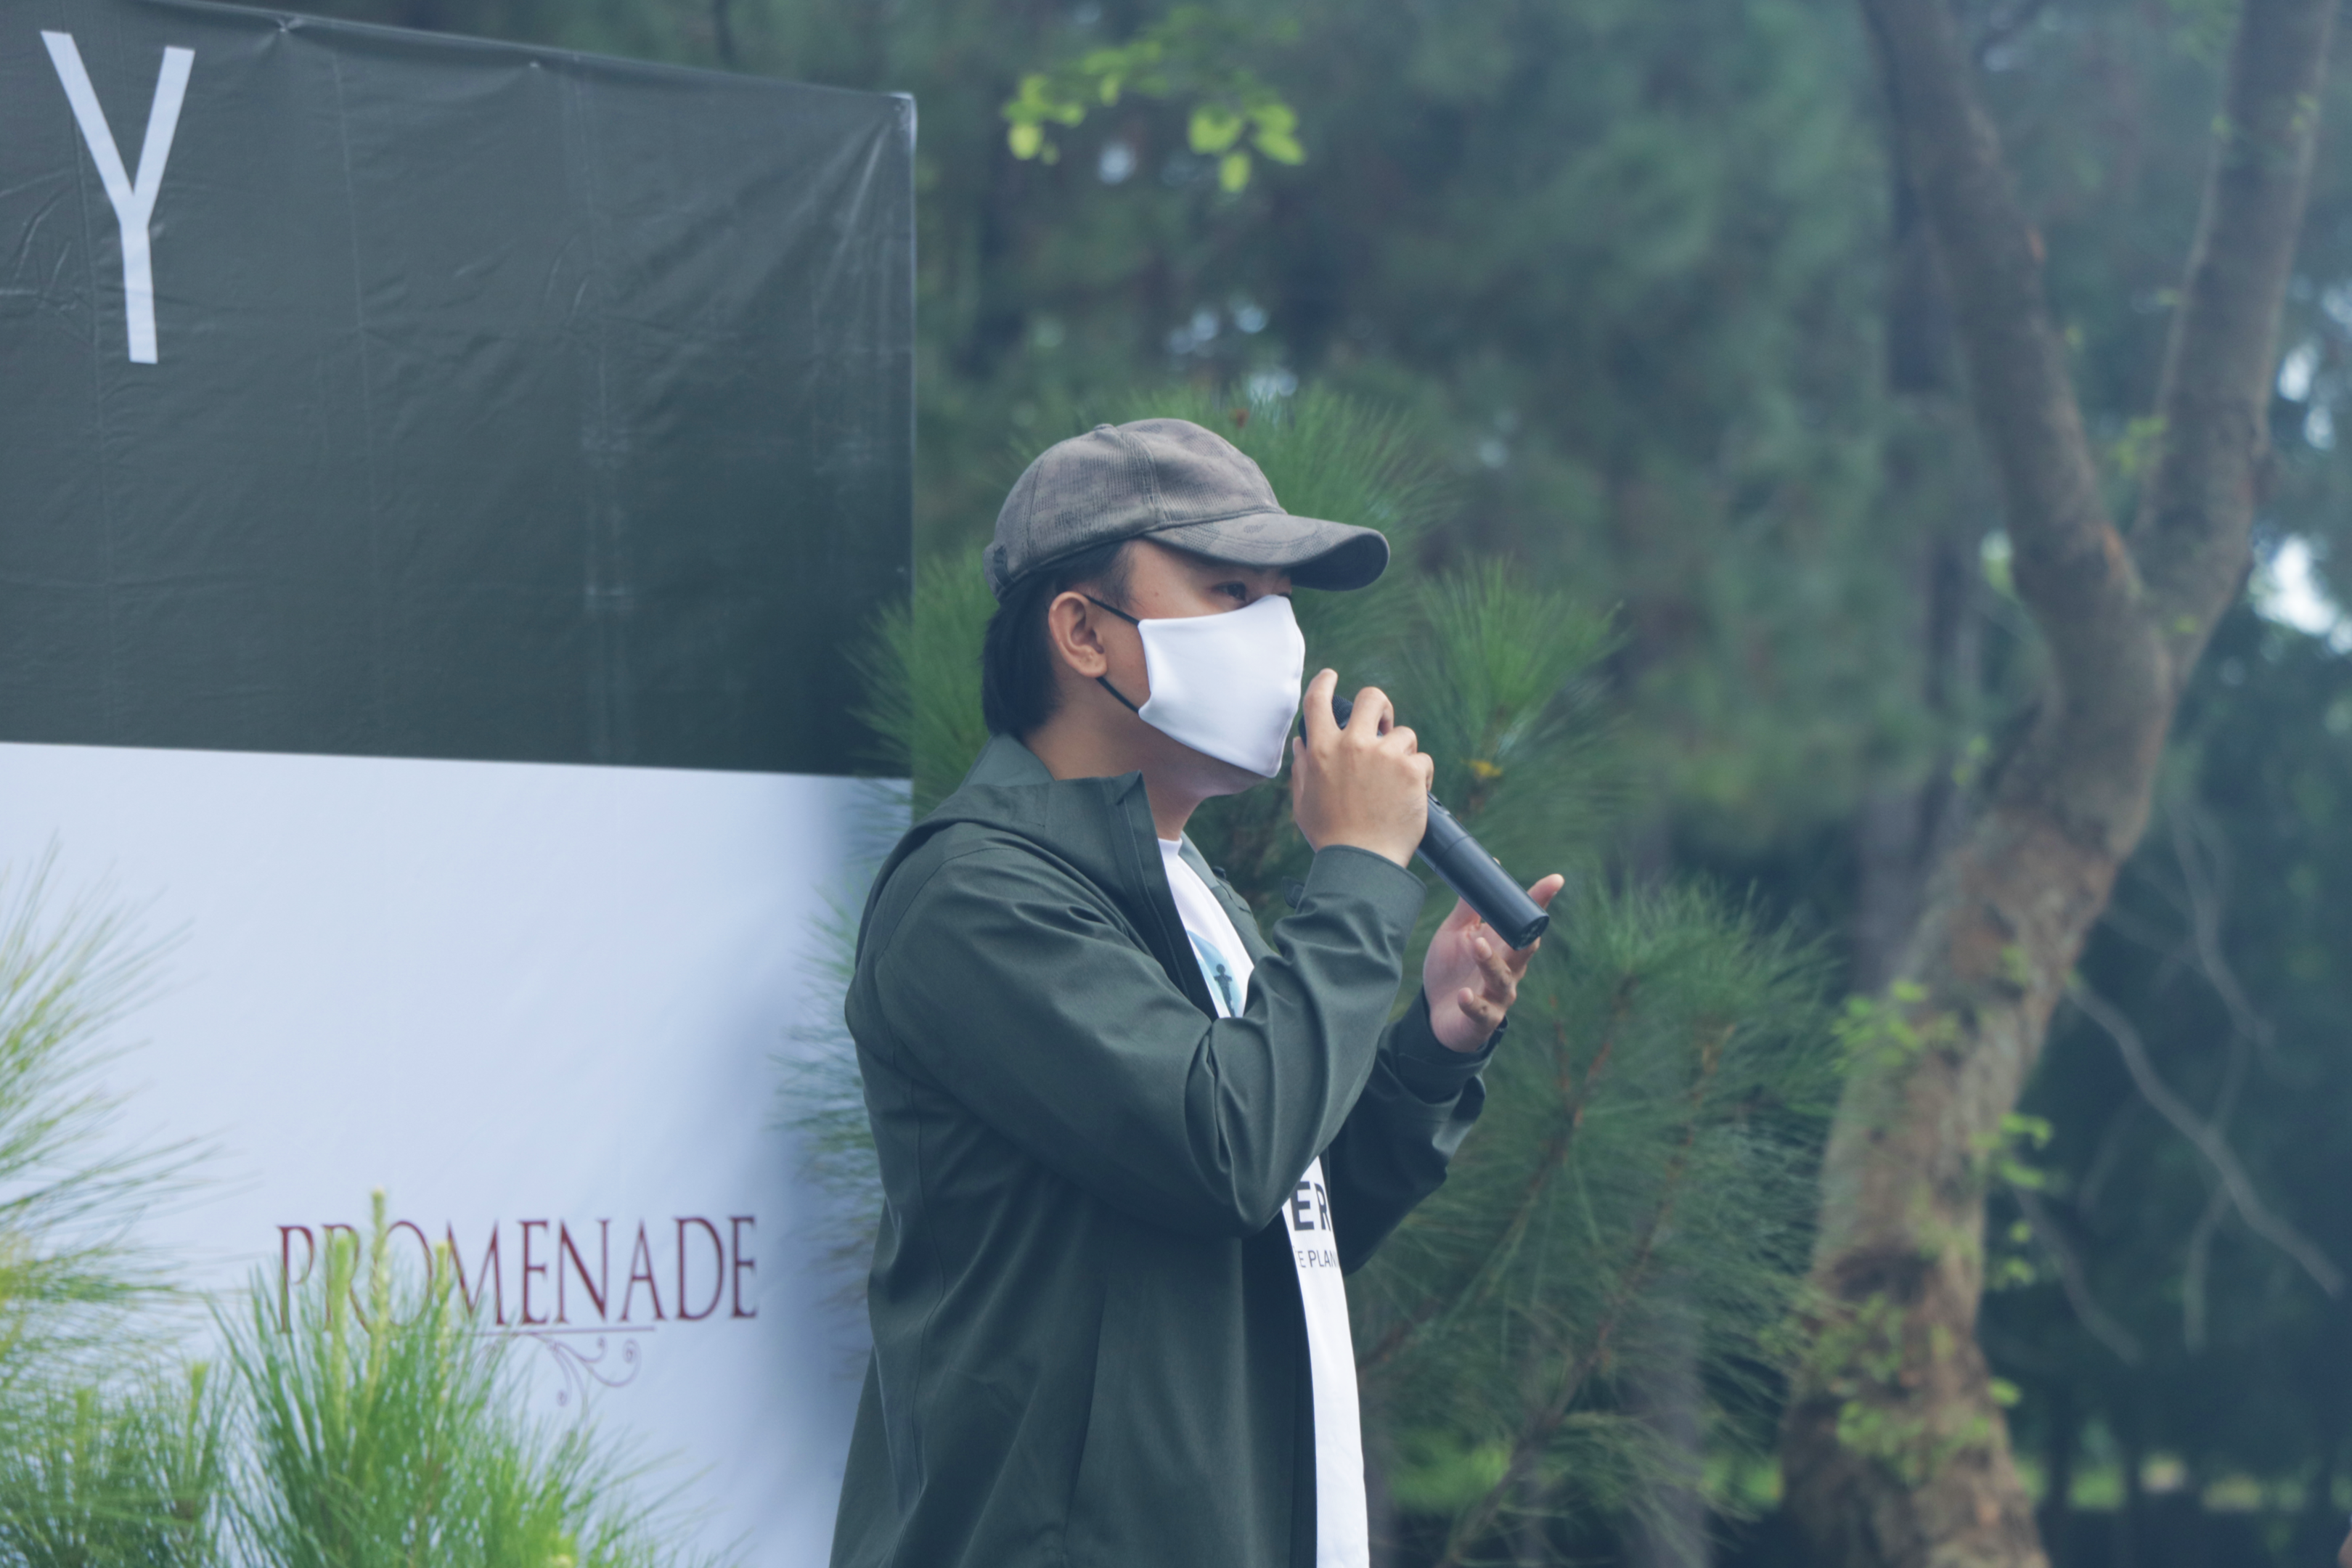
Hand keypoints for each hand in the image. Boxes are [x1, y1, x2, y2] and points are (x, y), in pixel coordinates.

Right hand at [1289, 670, 1432, 867]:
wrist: (1362, 862)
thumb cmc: (1331, 837)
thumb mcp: (1303, 802)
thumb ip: (1302, 767)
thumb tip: (1302, 742)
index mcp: (1322, 750)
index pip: (1318, 700)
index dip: (1325, 682)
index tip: (1331, 676)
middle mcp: (1352, 744)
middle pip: (1372, 698)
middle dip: (1380, 706)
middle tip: (1383, 723)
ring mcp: (1384, 755)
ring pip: (1404, 734)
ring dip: (1402, 753)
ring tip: (1394, 783)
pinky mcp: (1411, 769)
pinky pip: (1421, 760)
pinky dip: (1418, 777)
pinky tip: (1409, 797)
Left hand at [1423, 874, 1565, 1051]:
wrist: (1437, 1016)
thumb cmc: (1451, 971)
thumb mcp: (1456, 935)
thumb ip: (1468, 909)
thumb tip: (1477, 874)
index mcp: (1504, 946)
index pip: (1525, 923)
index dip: (1540, 902)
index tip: (1555, 880)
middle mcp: (1509, 970)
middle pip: (1524, 950)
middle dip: (1523, 935)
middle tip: (1516, 918)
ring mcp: (1498, 996)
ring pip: (1502, 978)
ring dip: (1491, 961)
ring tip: (1478, 946)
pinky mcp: (1483, 1019)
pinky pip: (1481, 1011)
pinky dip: (1472, 1002)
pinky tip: (1463, 994)